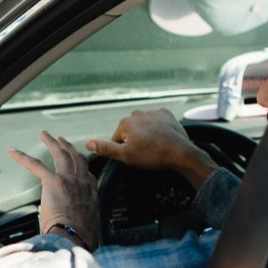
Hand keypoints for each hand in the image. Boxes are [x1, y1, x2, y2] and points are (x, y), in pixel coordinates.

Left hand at [7, 131, 99, 248]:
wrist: (74, 238)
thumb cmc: (80, 240)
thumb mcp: (88, 230)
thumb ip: (81, 225)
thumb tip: (73, 233)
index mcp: (91, 196)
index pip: (88, 176)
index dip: (83, 168)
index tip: (80, 165)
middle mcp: (82, 184)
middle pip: (76, 159)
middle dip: (68, 147)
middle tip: (62, 140)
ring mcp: (68, 180)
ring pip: (60, 154)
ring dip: (52, 142)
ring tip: (45, 134)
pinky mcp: (53, 181)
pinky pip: (35, 164)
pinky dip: (22, 157)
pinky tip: (12, 151)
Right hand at [84, 108, 215, 187]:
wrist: (180, 153)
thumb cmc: (152, 155)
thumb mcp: (125, 156)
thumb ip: (105, 148)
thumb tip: (87, 143)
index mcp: (125, 122)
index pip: (118, 138)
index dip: (125, 150)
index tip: (136, 156)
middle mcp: (137, 113)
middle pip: (130, 130)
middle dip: (135, 140)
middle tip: (146, 152)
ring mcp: (152, 112)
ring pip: (143, 126)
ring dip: (146, 134)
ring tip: (155, 146)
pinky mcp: (166, 113)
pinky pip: (157, 121)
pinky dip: (158, 128)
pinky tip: (162, 138)